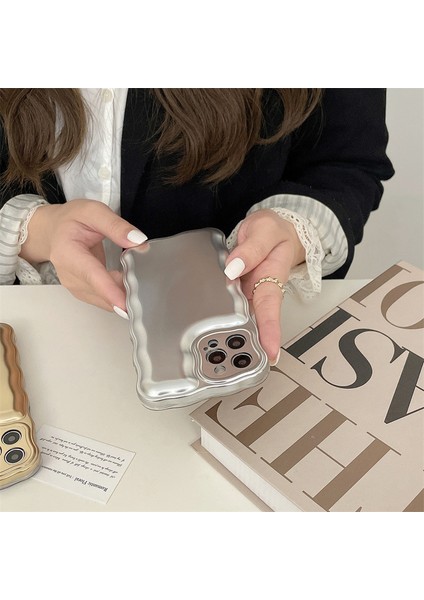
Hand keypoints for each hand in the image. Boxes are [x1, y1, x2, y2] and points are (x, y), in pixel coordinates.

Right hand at [19, 199, 147, 315]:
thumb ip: (116, 226)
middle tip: (145, 282)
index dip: (109, 291)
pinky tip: (128, 284)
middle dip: (125, 292)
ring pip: (105, 300)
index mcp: (67, 253)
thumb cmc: (71, 220)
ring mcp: (75, 287)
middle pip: (101, 292)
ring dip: (123, 294)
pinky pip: (105, 300)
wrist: (54, 231)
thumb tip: (138, 240)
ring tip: (136, 278)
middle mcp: (69, 275)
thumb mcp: (93, 211)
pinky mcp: (83, 292)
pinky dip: (119, 295)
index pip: (91, 275)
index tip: (124, 305)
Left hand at [224, 209, 304, 363]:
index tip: (271, 354)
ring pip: (237, 320)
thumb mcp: (265, 230)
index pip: (270, 310)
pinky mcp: (232, 292)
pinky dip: (214, 318)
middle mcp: (257, 293)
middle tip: (234, 365)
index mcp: (271, 280)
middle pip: (252, 324)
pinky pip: (223, 307)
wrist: (271, 229)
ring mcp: (244, 294)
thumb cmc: (274, 231)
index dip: (270, 332)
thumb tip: (233, 267)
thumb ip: (250, 249)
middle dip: (245, 346)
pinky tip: (200, 331)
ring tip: (214, 357)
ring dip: (227, 337)